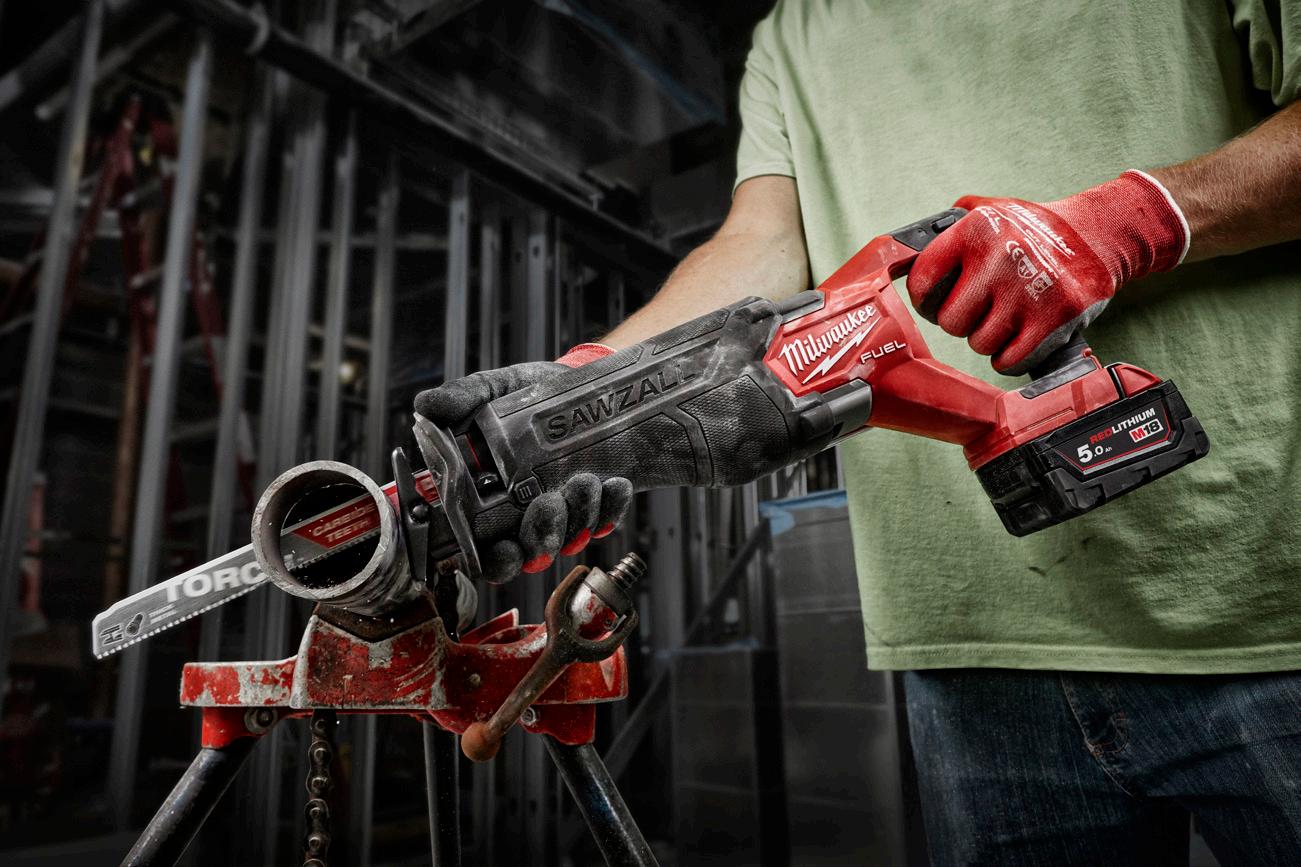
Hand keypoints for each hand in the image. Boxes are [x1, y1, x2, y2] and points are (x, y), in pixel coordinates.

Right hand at [413, 344, 631, 581]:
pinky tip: (614, 485)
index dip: (496, 560)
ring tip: (583, 482)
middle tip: (548, 504)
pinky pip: (607, 519)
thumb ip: (461, 398)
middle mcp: (527, 514)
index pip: (486, 550)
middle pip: (532, 552)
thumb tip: (426, 406)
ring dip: (579, 516)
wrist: (578, 379)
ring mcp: (565, 511)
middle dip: (542, 537)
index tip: (506, 550)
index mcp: (491, 500)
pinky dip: (611, 507)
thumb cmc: (528, 392)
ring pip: (571, 537)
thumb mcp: (494, 389)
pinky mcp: (598, 503)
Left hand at [906, 170, 1188, 374]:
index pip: (922, 280)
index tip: (935, 300)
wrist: (1098, 234)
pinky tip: (1021, 338)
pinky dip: (1011, 358)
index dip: (925, 298)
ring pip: (981, 344)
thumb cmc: (1032, 230)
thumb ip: (949, 228)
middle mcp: (1002, 256)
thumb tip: (899, 252)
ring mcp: (1031, 288)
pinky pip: (1010, 360)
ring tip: (1007, 317)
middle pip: (951, 321)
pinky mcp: (1058, 317)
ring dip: (990, 339)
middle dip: (963, 321)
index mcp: (977, 228)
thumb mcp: (990, 211)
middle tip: (982, 309)